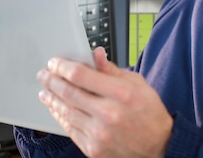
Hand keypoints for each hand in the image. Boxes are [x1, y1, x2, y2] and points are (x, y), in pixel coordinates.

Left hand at [37, 47, 172, 157]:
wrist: (159, 146)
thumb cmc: (150, 113)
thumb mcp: (138, 84)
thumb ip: (112, 70)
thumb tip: (95, 54)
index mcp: (121, 93)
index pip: (81, 75)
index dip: (63, 67)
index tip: (55, 63)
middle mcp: (108, 114)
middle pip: (69, 93)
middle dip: (52, 81)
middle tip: (43, 74)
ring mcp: (99, 134)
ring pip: (66, 112)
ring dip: (52, 99)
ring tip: (45, 91)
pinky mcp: (94, 149)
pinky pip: (70, 130)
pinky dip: (61, 117)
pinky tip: (57, 109)